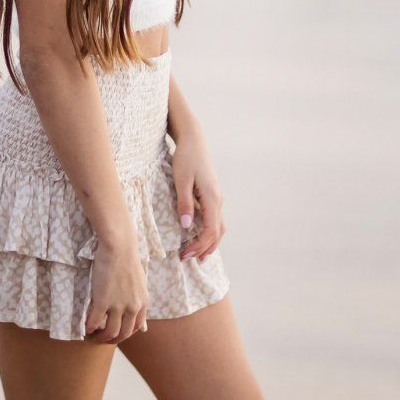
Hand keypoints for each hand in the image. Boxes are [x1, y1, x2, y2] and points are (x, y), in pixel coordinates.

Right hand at [84, 239, 148, 343]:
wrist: (119, 247)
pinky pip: (95, 321)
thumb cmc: (128, 258)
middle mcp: (133, 307)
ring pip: (111, 331)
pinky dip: (89, 327)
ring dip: (102, 337)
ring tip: (94, 336)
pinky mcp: (103, 301)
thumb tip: (130, 306)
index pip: (137, 327)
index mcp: (143, 302)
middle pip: (124, 333)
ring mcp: (118, 305)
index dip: (126, 333)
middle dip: (113, 340)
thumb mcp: (139, 282)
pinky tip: (86, 328)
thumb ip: (136, 296)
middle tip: (103, 339)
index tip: (117, 333)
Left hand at [171, 135, 226, 260]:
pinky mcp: (212, 195)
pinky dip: (210, 232)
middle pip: (217, 232)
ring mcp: (216, 198)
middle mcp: (218, 200)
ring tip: (198, 255)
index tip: (185, 254)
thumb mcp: (181, 180)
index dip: (198, 245)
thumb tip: (186, 226)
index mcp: (212, 198)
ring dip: (209, 242)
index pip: (210, 230)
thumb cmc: (186, 158)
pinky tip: (200, 236)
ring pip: (218, 226)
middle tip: (188, 259)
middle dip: (204, 248)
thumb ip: (184, 203)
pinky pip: (214, 219)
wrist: (193, 140)